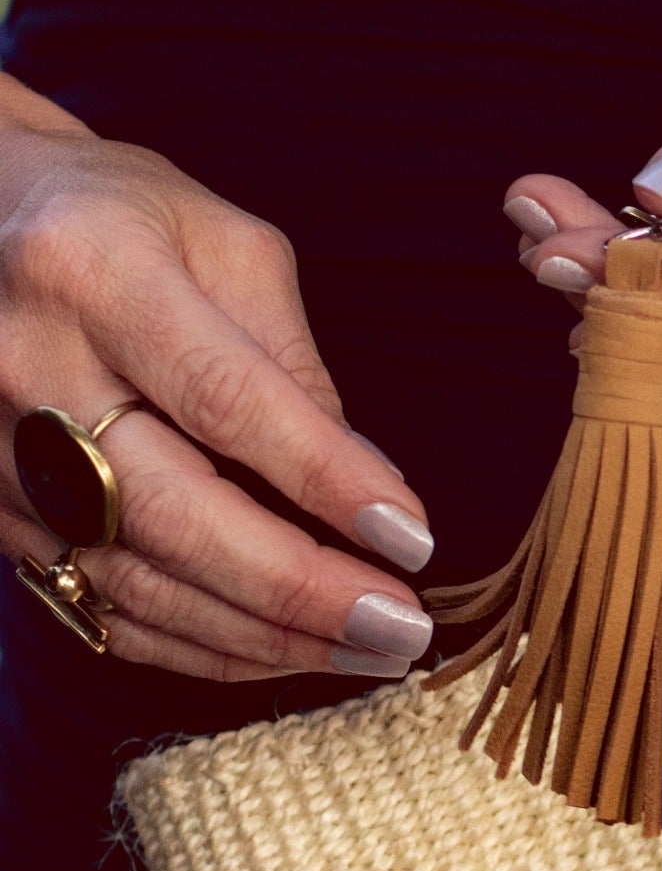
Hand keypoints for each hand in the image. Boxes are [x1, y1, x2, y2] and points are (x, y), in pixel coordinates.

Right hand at [0, 86, 436, 680]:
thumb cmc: (115, 218)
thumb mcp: (222, 241)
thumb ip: (293, 361)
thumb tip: (369, 486)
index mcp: (95, 277)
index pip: (227, 400)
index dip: (326, 480)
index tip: (413, 537)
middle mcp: (28, 370)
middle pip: (174, 515)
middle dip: (302, 589)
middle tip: (403, 627)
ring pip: (138, 583)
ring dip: (266, 637)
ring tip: (372, 652)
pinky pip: (103, 608)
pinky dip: (204, 647)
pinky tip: (287, 652)